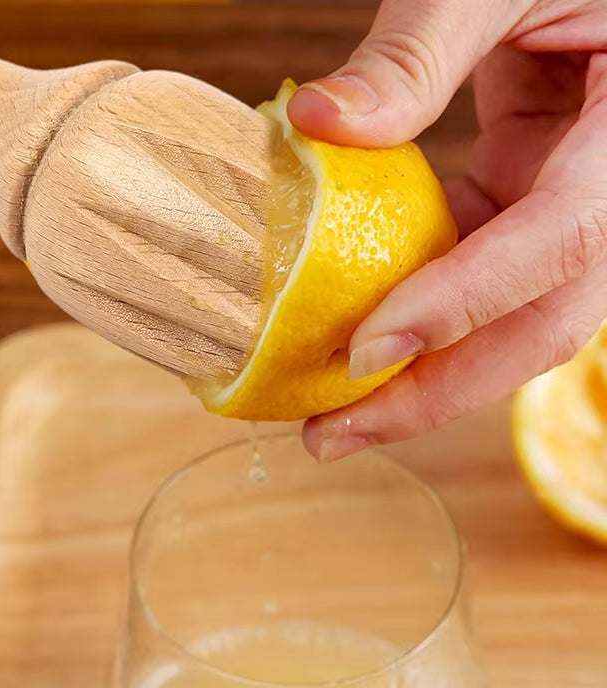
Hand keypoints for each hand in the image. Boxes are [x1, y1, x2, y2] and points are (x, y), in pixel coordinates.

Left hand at [288, 0, 606, 460]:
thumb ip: (416, 52)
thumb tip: (314, 122)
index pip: (558, 242)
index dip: (462, 304)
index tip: (365, 353)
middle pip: (539, 327)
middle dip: (436, 393)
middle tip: (332, 436)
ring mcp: (573, 214)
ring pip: (508, 324)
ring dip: (420, 377)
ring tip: (332, 415)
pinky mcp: (529, 213)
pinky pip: (477, 283)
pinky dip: (416, 318)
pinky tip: (354, 338)